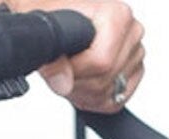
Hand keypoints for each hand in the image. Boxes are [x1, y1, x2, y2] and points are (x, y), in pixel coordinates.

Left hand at [0, 0, 142, 111]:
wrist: (45, 6)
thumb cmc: (41, 6)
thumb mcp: (34, 23)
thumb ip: (47, 54)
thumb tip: (61, 79)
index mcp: (115, 13)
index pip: (100, 63)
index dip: (73, 72)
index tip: (57, 67)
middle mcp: (130, 28)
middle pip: (106, 80)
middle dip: (77, 82)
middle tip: (58, 70)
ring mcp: (135, 50)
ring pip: (111, 92)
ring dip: (84, 90)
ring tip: (67, 73)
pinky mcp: (134, 68)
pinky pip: (118, 98)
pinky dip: (96, 97)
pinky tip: (80, 80)